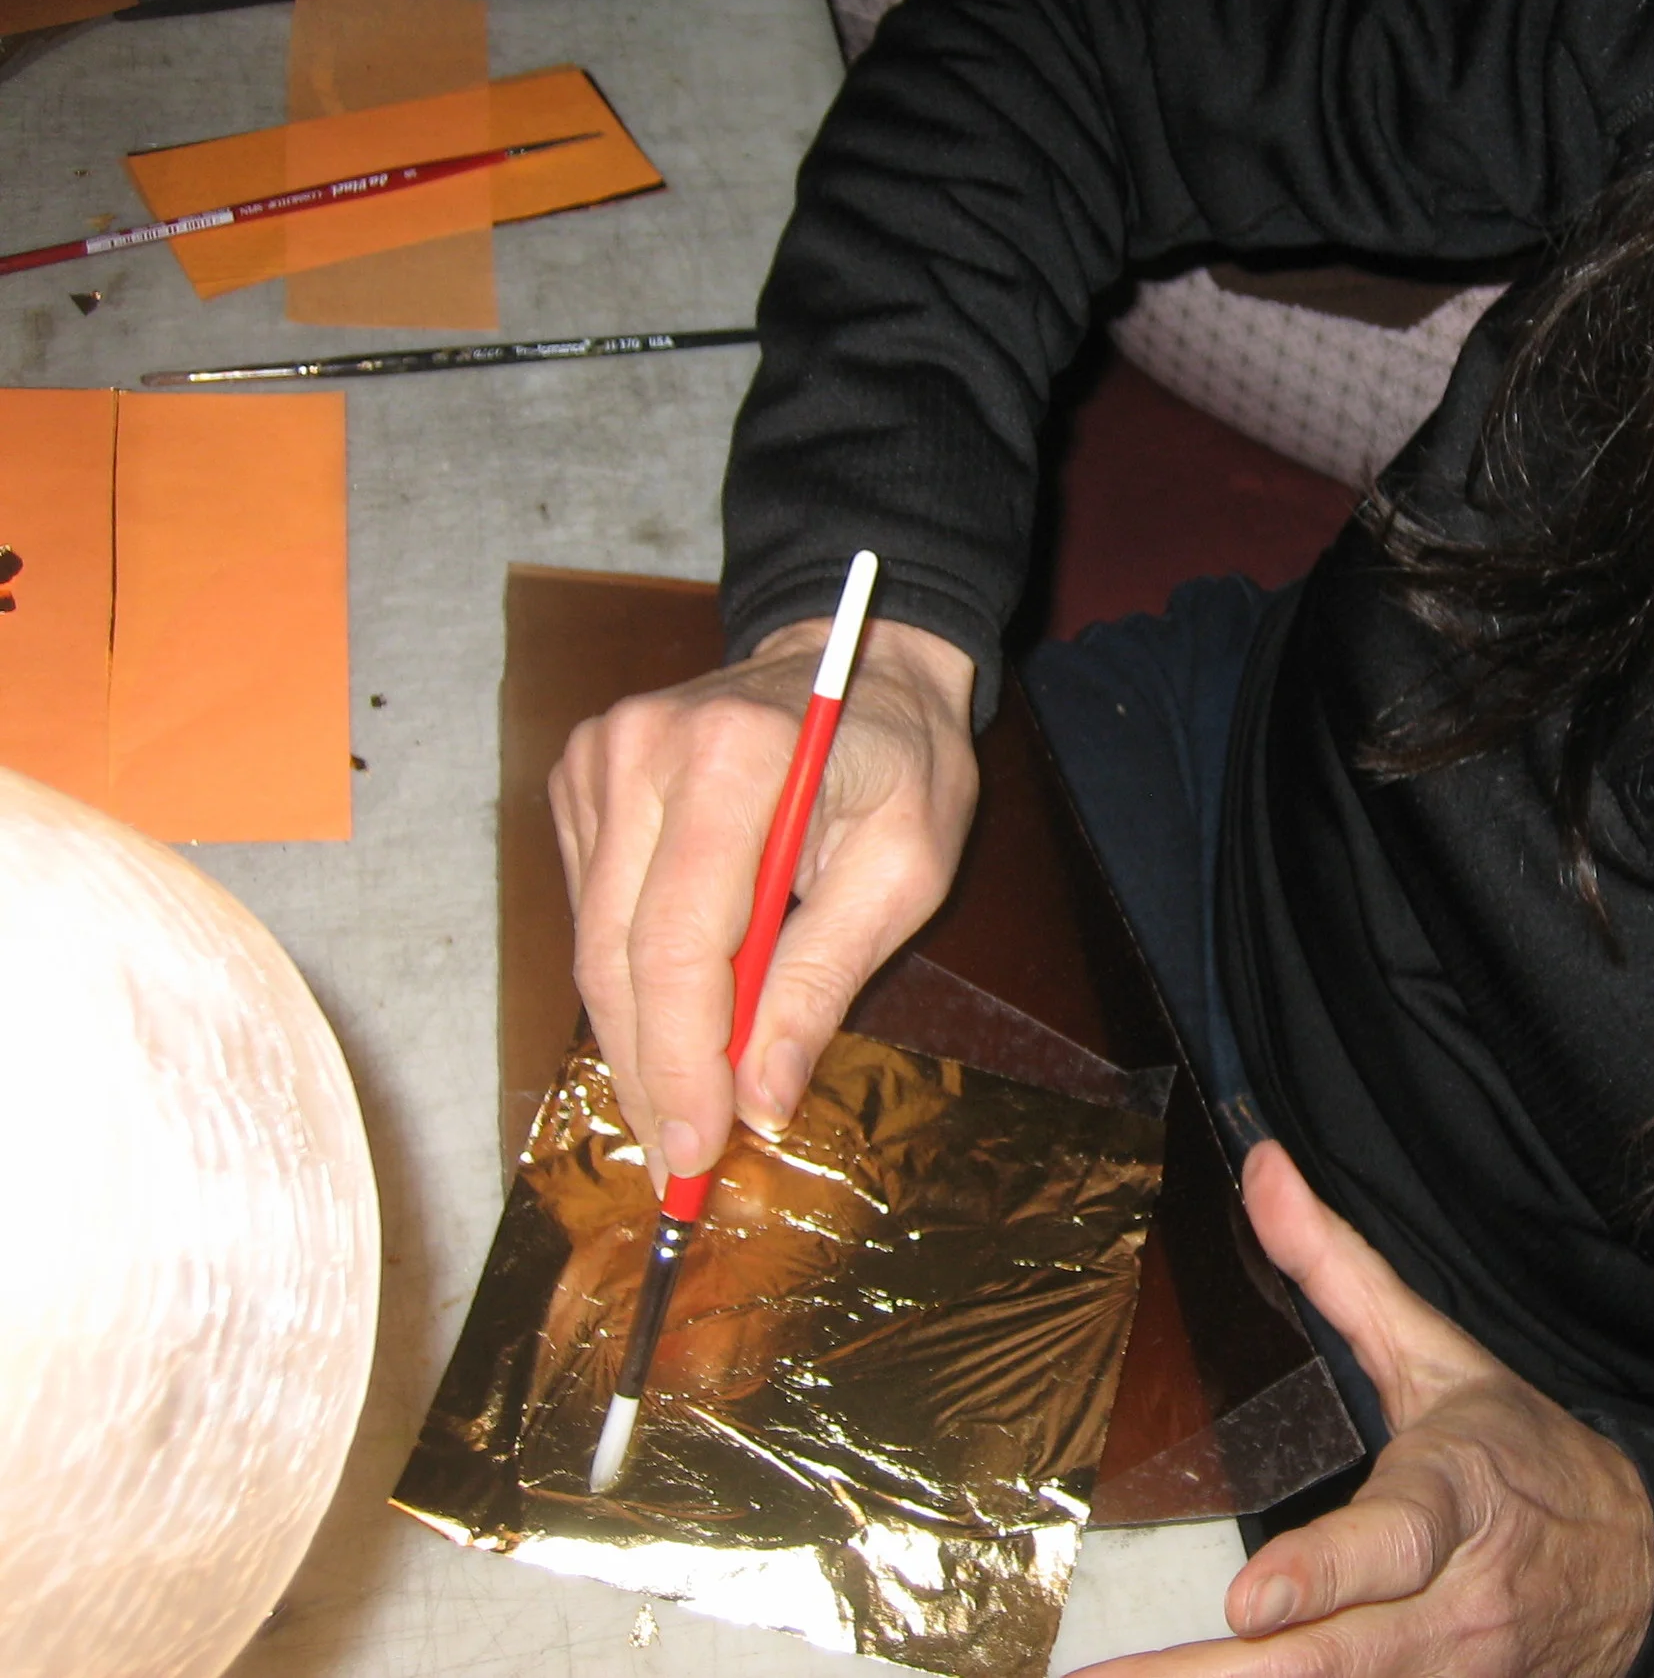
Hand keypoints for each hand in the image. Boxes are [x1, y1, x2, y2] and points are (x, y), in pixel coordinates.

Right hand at [549, 615, 978, 1186]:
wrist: (860, 657)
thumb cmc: (902, 758)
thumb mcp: (905, 868)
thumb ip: (826, 979)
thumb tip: (761, 1099)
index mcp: (736, 759)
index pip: (678, 943)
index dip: (680, 1061)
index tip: (698, 1146)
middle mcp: (643, 750)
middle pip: (615, 954)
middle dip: (649, 1072)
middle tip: (680, 1163)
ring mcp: (598, 759)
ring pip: (592, 943)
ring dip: (634, 1037)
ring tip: (681, 1111)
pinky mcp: (582, 779)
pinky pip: (591, 909)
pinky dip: (629, 979)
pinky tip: (675, 1021)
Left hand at [1078, 1143, 1653, 1677]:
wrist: (1644, 1573)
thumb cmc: (1526, 1458)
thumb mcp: (1441, 1356)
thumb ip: (1339, 1269)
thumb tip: (1260, 1167)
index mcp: (1453, 1499)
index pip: (1389, 1543)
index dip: (1320, 1575)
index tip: (1248, 1601)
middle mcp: (1451, 1606)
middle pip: (1333, 1660)